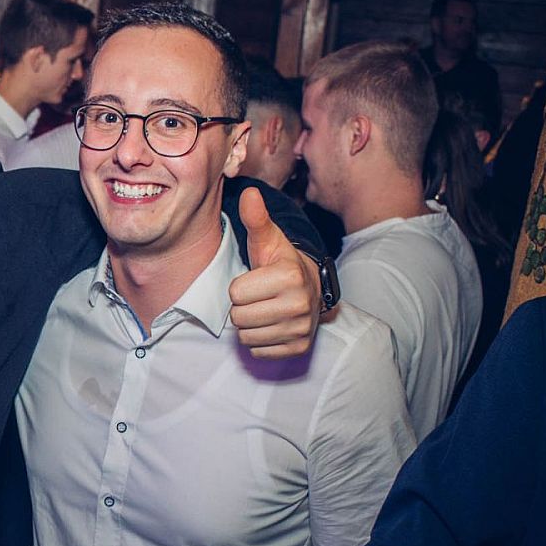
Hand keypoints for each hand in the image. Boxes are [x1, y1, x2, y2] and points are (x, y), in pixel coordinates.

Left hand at [228, 186, 319, 359]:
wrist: (310, 289)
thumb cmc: (279, 264)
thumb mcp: (267, 240)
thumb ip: (256, 219)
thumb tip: (250, 193)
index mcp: (290, 276)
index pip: (234, 293)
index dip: (239, 287)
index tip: (257, 280)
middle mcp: (300, 304)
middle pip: (238, 317)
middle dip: (243, 307)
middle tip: (259, 296)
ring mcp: (301, 329)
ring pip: (246, 337)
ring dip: (250, 324)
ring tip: (265, 309)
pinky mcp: (298, 348)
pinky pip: (257, 351)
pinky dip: (260, 340)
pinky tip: (272, 324)